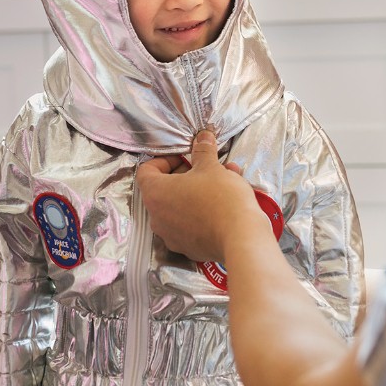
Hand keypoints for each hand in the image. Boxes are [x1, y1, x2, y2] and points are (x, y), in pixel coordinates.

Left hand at [136, 129, 262, 261]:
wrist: (240, 237)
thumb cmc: (221, 199)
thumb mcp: (211, 167)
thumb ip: (203, 151)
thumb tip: (202, 138)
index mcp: (155, 194)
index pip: (146, 171)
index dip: (165, 160)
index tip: (184, 157)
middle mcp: (157, 217)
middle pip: (164, 190)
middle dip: (187, 175)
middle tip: (207, 168)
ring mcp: (171, 236)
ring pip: (180, 207)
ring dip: (198, 192)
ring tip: (224, 181)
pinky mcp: (188, 248)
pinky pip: (191, 225)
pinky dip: (203, 212)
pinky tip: (225, 203)